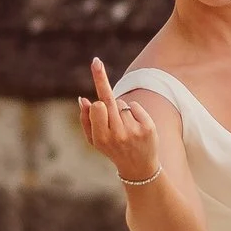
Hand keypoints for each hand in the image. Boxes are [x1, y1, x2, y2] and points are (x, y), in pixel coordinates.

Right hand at [79, 58, 159, 182]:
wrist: (139, 168)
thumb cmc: (112, 150)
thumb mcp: (95, 140)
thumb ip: (86, 120)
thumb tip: (83, 99)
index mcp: (101, 138)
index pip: (98, 106)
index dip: (96, 100)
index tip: (93, 73)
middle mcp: (117, 135)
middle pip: (108, 100)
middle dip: (100, 78)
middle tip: (95, 62)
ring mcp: (133, 131)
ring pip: (122, 104)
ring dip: (121, 110)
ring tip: (124, 127)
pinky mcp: (148, 128)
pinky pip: (135, 106)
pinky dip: (134, 111)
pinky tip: (134, 125)